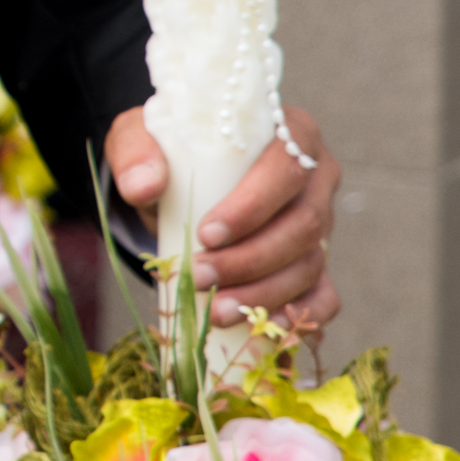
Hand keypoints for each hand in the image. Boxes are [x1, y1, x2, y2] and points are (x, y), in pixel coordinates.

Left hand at [107, 103, 341, 335]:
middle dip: (250, 259)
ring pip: (310, 264)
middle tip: (198, 276)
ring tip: (215, 310)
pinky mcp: (316, 260)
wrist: (177, 176)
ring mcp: (321, 223)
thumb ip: (136, 152)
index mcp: (289, 133)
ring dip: (263, 293)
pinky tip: (263, 328)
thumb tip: (144, 187)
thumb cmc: (169, 149)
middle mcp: (316, 177)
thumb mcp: (141, 134)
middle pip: (303, 225)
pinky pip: (324, 295)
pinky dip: (299, 315)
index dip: (253, 207)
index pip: (285, 169)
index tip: (206, 234)